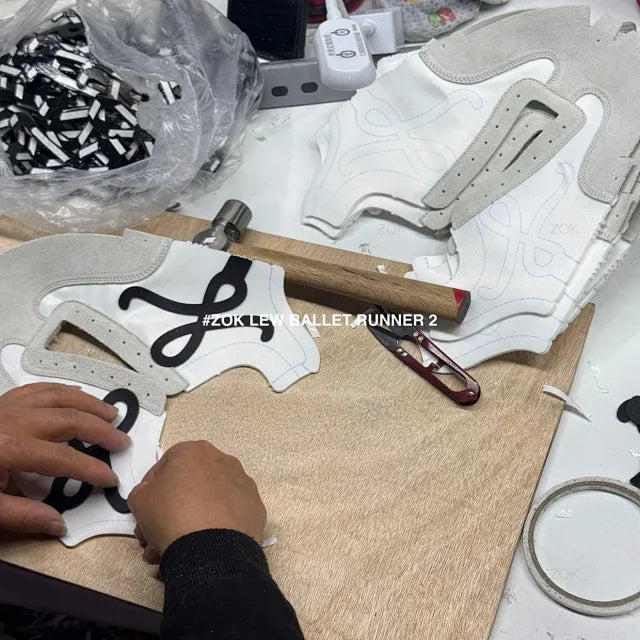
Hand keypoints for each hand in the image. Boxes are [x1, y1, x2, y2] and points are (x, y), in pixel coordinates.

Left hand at [0, 383, 130, 537]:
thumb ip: (22, 516)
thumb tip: (60, 524)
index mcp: (10, 448)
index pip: (64, 459)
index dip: (92, 469)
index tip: (111, 479)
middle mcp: (14, 420)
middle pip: (70, 419)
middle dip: (100, 431)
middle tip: (121, 441)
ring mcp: (7, 406)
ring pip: (59, 396)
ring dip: (88, 404)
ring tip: (111, 413)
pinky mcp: (0, 402)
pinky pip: (38, 388)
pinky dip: (62, 390)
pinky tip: (76, 395)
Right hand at [128, 441, 266, 563]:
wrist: (212, 547)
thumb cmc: (171, 514)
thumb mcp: (140, 500)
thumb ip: (143, 491)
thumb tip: (151, 494)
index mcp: (195, 451)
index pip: (165, 466)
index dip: (151, 490)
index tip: (145, 512)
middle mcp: (223, 461)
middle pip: (189, 487)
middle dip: (169, 513)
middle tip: (156, 536)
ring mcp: (243, 484)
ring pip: (208, 503)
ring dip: (190, 524)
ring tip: (176, 550)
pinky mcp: (255, 508)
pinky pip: (228, 517)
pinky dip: (215, 529)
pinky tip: (201, 549)